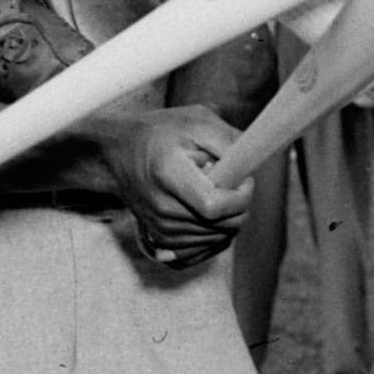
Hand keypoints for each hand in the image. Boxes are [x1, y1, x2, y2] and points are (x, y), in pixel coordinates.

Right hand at [98, 105, 252, 268]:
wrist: (120, 148)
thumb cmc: (160, 131)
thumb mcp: (196, 120)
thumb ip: (228, 140)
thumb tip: (252, 164)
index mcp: (169, 175)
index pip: (214, 207)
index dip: (240, 197)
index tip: (244, 179)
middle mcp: (162, 208)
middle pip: (221, 226)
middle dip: (239, 205)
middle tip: (230, 181)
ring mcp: (159, 229)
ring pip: (217, 239)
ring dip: (228, 219)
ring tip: (212, 191)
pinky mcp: (159, 242)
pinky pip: (203, 252)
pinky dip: (215, 236)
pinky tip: (211, 215)